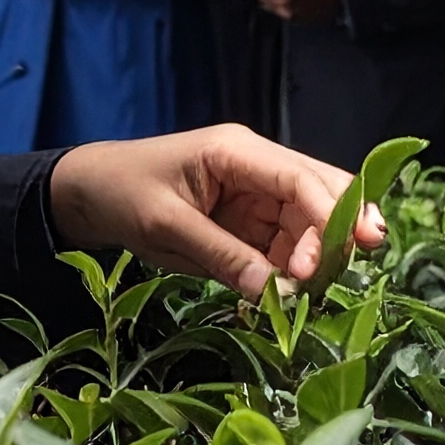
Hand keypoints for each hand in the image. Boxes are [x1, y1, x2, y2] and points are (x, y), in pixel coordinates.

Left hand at [48, 124, 386, 297]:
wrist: (89, 192)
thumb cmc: (123, 193)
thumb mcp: (166, 225)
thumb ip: (221, 255)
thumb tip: (276, 290)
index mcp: (236, 152)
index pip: (299, 177)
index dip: (330, 214)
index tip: (346, 253)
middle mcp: (256, 168)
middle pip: (319, 192)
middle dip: (341, 229)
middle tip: (354, 270)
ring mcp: (257, 195)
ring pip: (310, 222)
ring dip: (319, 255)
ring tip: (310, 292)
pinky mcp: (251, 223)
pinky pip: (287, 244)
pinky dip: (296, 269)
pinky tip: (294, 292)